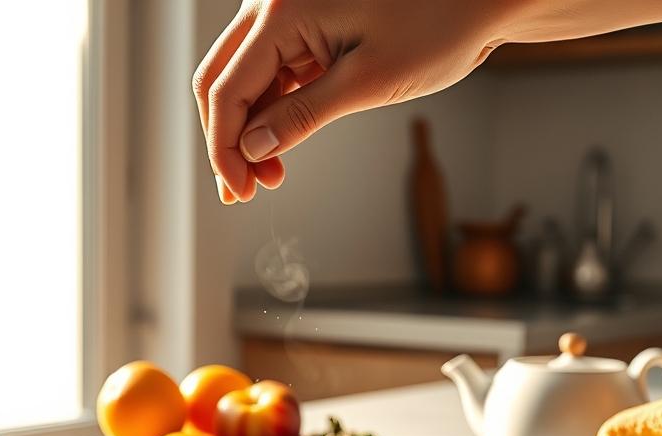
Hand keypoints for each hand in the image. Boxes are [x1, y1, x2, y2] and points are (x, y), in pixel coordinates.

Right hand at [194, 0, 504, 203]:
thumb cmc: (440, 26)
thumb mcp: (368, 82)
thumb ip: (302, 115)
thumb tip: (252, 149)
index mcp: (284, 8)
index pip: (226, 88)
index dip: (224, 147)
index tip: (237, 191)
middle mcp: (275, 1)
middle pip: (221, 78)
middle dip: (228, 138)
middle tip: (242, 190)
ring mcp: (289, 8)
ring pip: (244, 75)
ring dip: (251, 126)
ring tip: (271, 174)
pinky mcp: (307, 19)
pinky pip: (272, 67)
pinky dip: (274, 106)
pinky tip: (283, 141)